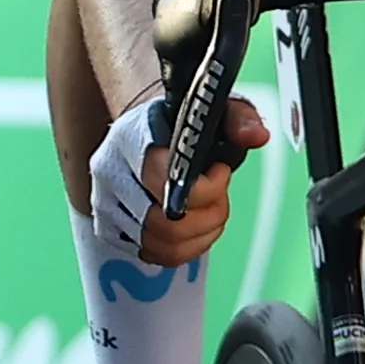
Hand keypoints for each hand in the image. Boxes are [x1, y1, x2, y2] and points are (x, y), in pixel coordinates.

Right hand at [90, 91, 269, 265]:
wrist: (143, 131)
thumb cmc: (177, 121)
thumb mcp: (211, 107)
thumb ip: (238, 117)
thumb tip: (257, 136)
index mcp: (131, 137)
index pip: (164, 178)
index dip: (205, 187)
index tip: (221, 170)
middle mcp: (111, 173)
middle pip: (167, 222)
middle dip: (210, 214)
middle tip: (220, 195)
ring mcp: (107, 205)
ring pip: (166, 244)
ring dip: (203, 233)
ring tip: (211, 209)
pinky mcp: (112, 231)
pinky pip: (159, 255)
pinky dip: (188, 247)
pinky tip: (197, 225)